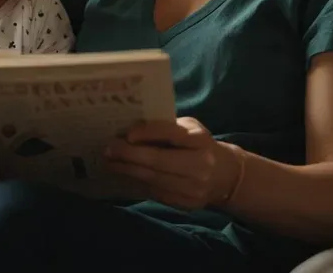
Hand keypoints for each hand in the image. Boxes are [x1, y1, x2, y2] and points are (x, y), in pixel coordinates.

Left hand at [105, 117, 240, 209]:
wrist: (225, 176)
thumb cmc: (200, 144)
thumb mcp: (190, 129)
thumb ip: (166, 127)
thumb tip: (132, 129)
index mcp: (199, 140)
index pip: (171, 134)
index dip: (147, 134)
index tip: (126, 134)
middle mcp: (199, 165)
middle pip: (158, 161)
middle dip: (129, 155)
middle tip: (108, 149)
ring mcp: (193, 188)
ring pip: (153, 179)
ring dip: (127, 170)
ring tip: (109, 162)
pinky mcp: (185, 204)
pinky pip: (155, 191)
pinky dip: (137, 181)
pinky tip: (124, 173)